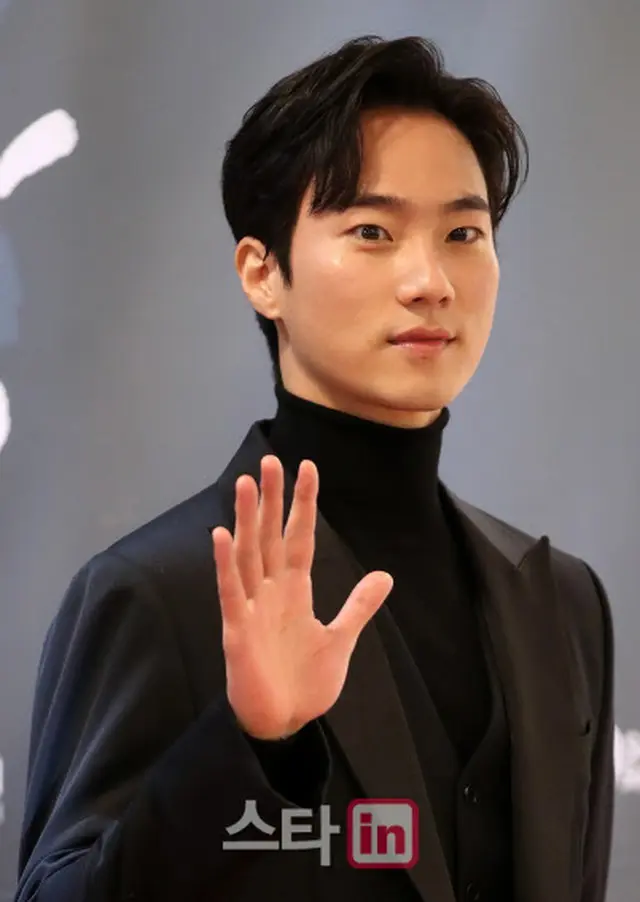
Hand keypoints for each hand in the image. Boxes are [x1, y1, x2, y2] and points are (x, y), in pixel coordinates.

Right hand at [212, 455, 392, 739]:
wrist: (283, 723)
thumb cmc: (306, 683)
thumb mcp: (340, 639)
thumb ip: (358, 606)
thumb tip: (385, 575)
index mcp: (295, 591)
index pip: (300, 537)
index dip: (303, 504)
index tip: (308, 467)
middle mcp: (271, 591)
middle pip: (271, 536)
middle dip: (271, 499)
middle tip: (271, 460)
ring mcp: (252, 608)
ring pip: (248, 555)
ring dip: (246, 520)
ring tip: (246, 484)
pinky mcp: (236, 630)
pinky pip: (229, 591)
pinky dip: (226, 565)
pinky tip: (222, 536)